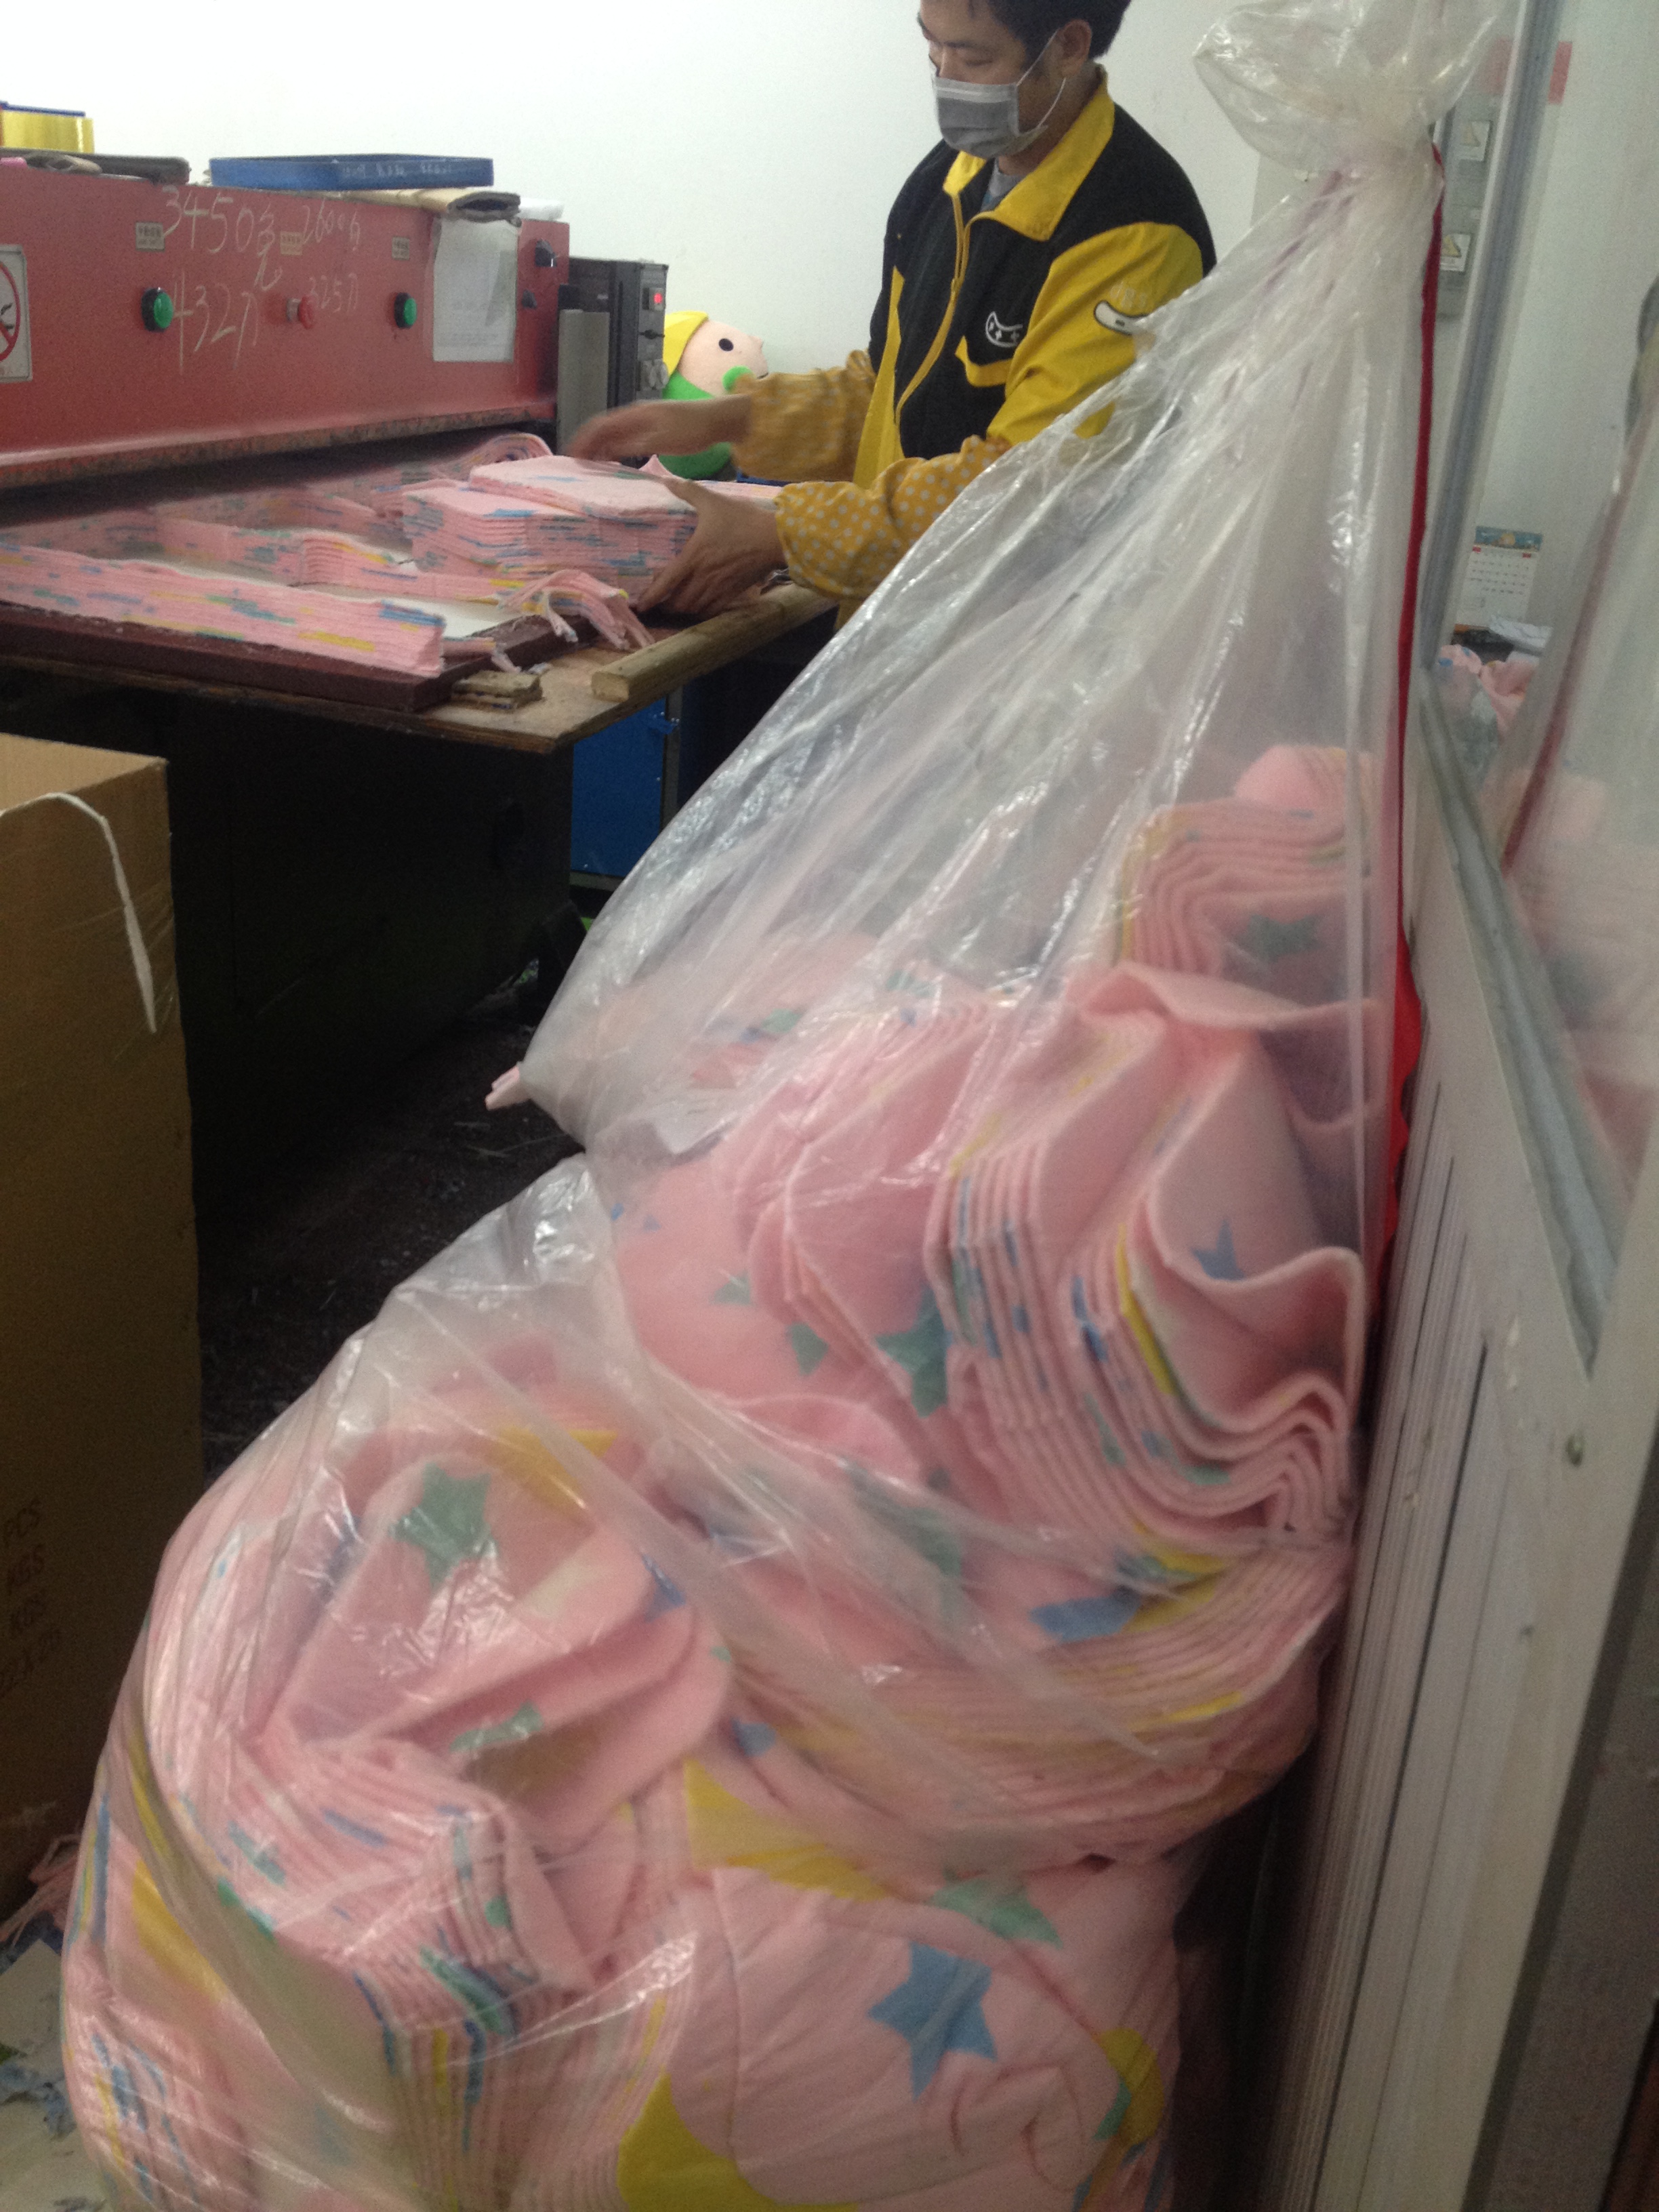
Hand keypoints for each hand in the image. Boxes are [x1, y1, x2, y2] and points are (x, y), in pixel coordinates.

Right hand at [569, 393, 753, 463]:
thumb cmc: (692, 430)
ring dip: (598, 447)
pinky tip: (611, 460)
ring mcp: (643, 420)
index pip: (599, 426)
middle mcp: (634, 415)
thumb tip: (605, 451)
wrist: (717, 419)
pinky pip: (625, 437)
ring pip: (612, 433)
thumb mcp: (661, 441)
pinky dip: (613, 448)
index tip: (571, 456)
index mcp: (634, 415)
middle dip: (586, 444)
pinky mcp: (651, 428)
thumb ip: (633, 445)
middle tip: (575, 464)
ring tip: (588, 464)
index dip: (583, 440)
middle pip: (602, 429)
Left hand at [637, 480, 785, 618]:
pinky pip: (712, 611)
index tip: (640, 604)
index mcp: (693, 557)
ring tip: (677, 605)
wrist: (774, 539)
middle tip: (660, 601)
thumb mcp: (713, 501)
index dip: (651, 597)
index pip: (666, 583)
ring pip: (694, 609)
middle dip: (666, 605)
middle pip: (678, 603)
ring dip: (683, 610)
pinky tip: (700, 606)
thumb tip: (667, 480)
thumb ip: (687, 491)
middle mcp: (703, 578)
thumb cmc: (742, 520)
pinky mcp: (733, 593)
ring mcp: (719, 588)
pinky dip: (702, 612)